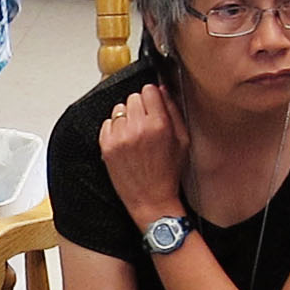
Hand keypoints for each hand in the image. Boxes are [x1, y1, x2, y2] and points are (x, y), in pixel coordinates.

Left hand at [99, 83, 188, 228]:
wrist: (151, 199)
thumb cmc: (168, 173)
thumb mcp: (183, 141)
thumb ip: (173, 112)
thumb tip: (162, 90)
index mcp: (159, 125)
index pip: (149, 90)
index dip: (153, 97)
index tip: (154, 105)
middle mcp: (138, 128)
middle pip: (133, 97)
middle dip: (140, 107)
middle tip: (146, 123)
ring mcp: (120, 137)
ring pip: (119, 109)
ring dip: (127, 117)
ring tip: (135, 134)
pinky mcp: (106, 146)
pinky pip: (107, 122)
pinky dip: (115, 129)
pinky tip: (125, 142)